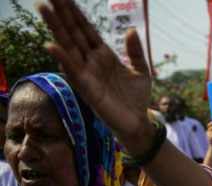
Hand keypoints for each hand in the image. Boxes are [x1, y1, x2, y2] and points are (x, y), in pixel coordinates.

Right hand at [37, 0, 153, 151]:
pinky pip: (73, 73)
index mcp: (103, 55)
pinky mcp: (88, 90)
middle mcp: (91, 62)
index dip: (75, 13)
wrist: (139, 123)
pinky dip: (63, 59)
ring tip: (43, 9)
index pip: (85, 29)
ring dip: (55, 29)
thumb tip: (131, 30)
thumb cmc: (136, 98)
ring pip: (68, 47)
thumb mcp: (141, 71)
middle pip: (73, 33)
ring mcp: (88, 75)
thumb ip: (135, 52)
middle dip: (60, 14)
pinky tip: (52, 46)